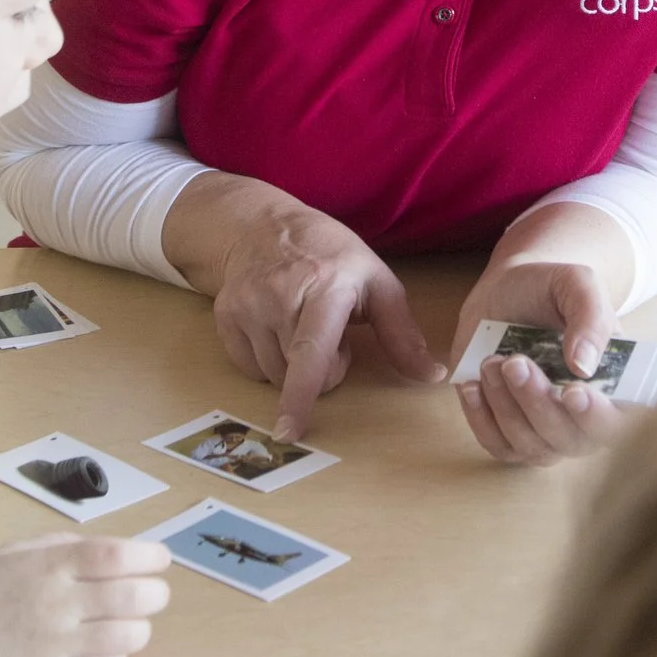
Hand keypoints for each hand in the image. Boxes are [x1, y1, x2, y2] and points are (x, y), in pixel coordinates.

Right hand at [0, 533, 170, 656]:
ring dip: (140, 628)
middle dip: (156, 593)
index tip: (160, 559)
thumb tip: (111, 549)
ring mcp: (57, 642)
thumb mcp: (17, 550)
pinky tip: (106, 649)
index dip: (151, 555)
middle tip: (153, 593)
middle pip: (135, 596)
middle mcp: (60, 601)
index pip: (119, 554)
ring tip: (131, 624)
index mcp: (52, 564)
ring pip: (128, 635)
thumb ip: (64, 544)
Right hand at [205, 189, 445, 439]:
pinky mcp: (225, 316)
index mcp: (325, 287)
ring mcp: (247, 306)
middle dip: (323, 369)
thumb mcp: (376, 282)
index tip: (292, 428)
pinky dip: (267, 361)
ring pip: (273, 375)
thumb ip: (402, 334)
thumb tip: (432, 375)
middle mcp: (280, 296)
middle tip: (329, 333)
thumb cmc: (331, 256)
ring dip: (293, 368)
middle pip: (299, 373)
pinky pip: (249, 368)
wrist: (264, 227)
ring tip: (301, 328)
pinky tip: (275, 330)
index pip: (312, 350)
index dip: (302, 393)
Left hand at [450, 258, 629, 465]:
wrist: (510, 291)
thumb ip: (590, 319)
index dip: (598, 417)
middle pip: (570, 439)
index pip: (619, 422)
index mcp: (615, 386)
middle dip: (539, 403)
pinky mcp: (508, 432)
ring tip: (491, 362)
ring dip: (507, 407)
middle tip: (515, 362)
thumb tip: (584, 367)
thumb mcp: (578, 286)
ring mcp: (545, 431)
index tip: (573, 391)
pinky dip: (481, 418)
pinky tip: (473, 384)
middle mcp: (583, 418)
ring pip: (530, 443)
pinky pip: (496, 443)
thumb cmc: (553, 291)